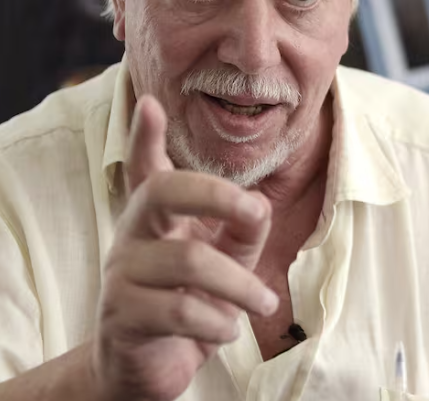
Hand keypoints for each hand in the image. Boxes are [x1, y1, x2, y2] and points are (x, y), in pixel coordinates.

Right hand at [90, 96, 276, 400]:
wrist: (149, 369)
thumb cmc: (194, 302)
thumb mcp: (228, 260)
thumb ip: (243, 230)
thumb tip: (259, 205)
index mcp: (157, 218)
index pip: (145, 169)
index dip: (145, 137)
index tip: (151, 104)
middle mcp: (132, 236)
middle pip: (161, 192)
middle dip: (217, 194)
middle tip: (259, 212)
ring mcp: (121, 275)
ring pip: (190, 261)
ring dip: (240, 285)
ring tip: (263, 302)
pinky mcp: (122, 316)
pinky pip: (180, 310)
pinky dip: (217, 322)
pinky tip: (227, 330)